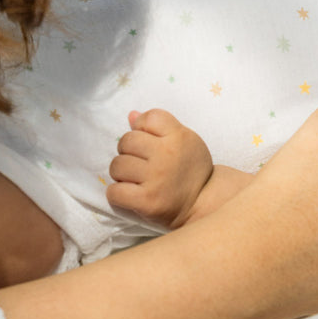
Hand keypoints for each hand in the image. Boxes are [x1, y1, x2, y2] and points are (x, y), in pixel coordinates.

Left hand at [107, 109, 215, 228]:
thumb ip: (160, 127)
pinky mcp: (147, 201)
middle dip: (128, 151)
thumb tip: (132, 115)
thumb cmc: (192, 168)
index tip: (150, 141)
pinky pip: (114, 191)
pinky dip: (118, 193)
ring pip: (117, 165)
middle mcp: (167, 154)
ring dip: (121, 173)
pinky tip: (131, 193)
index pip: (149, 118)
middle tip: (140, 162)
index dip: (143, 127)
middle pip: (126, 141)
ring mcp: (156, 178)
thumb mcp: (185, 141)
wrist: (203, 202)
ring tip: (135, 178)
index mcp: (179, 136)